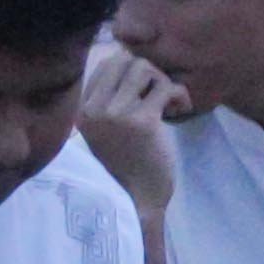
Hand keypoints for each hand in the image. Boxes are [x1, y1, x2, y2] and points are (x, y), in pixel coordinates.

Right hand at [74, 40, 187, 214]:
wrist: (134, 203)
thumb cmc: (124, 169)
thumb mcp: (107, 131)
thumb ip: (111, 102)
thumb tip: (131, 61)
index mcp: (82, 110)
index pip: (105, 64)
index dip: (132, 70)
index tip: (146, 91)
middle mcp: (94, 109)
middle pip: (124, 60)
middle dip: (149, 72)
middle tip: (160, 95)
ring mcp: (116, 114)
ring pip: (144, 69)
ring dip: (163, 81)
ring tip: (169, 104)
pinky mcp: (142, 122)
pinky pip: (166, 88)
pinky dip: (180, 94)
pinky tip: (182, 109)